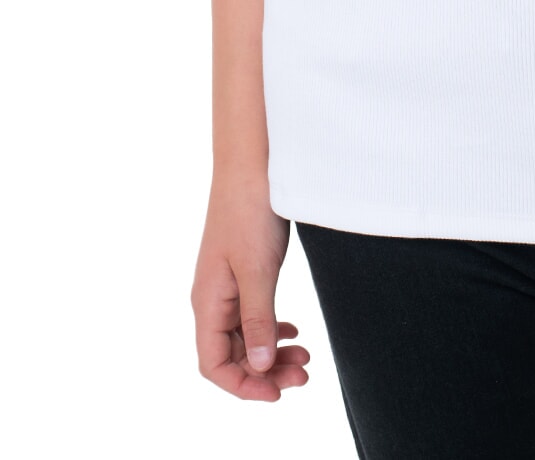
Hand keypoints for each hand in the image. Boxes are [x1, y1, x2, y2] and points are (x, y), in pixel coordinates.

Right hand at [191, 176, 310, 400]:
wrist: (252, 161)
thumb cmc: (250, 210)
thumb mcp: (258, 270)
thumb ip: (258, 320)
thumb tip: (261, 368)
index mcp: (207, 301)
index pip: (214, 365)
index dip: (244, 386)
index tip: (279, 393)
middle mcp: (212, 298)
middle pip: (232, 355)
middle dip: (266, 372)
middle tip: (305, 374)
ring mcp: (227, 284)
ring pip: (245, 336)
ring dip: (272, 352)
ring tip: (306, 357)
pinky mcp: (243, 270)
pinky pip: (252, 314)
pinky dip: (273, 329)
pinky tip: (293, 332)